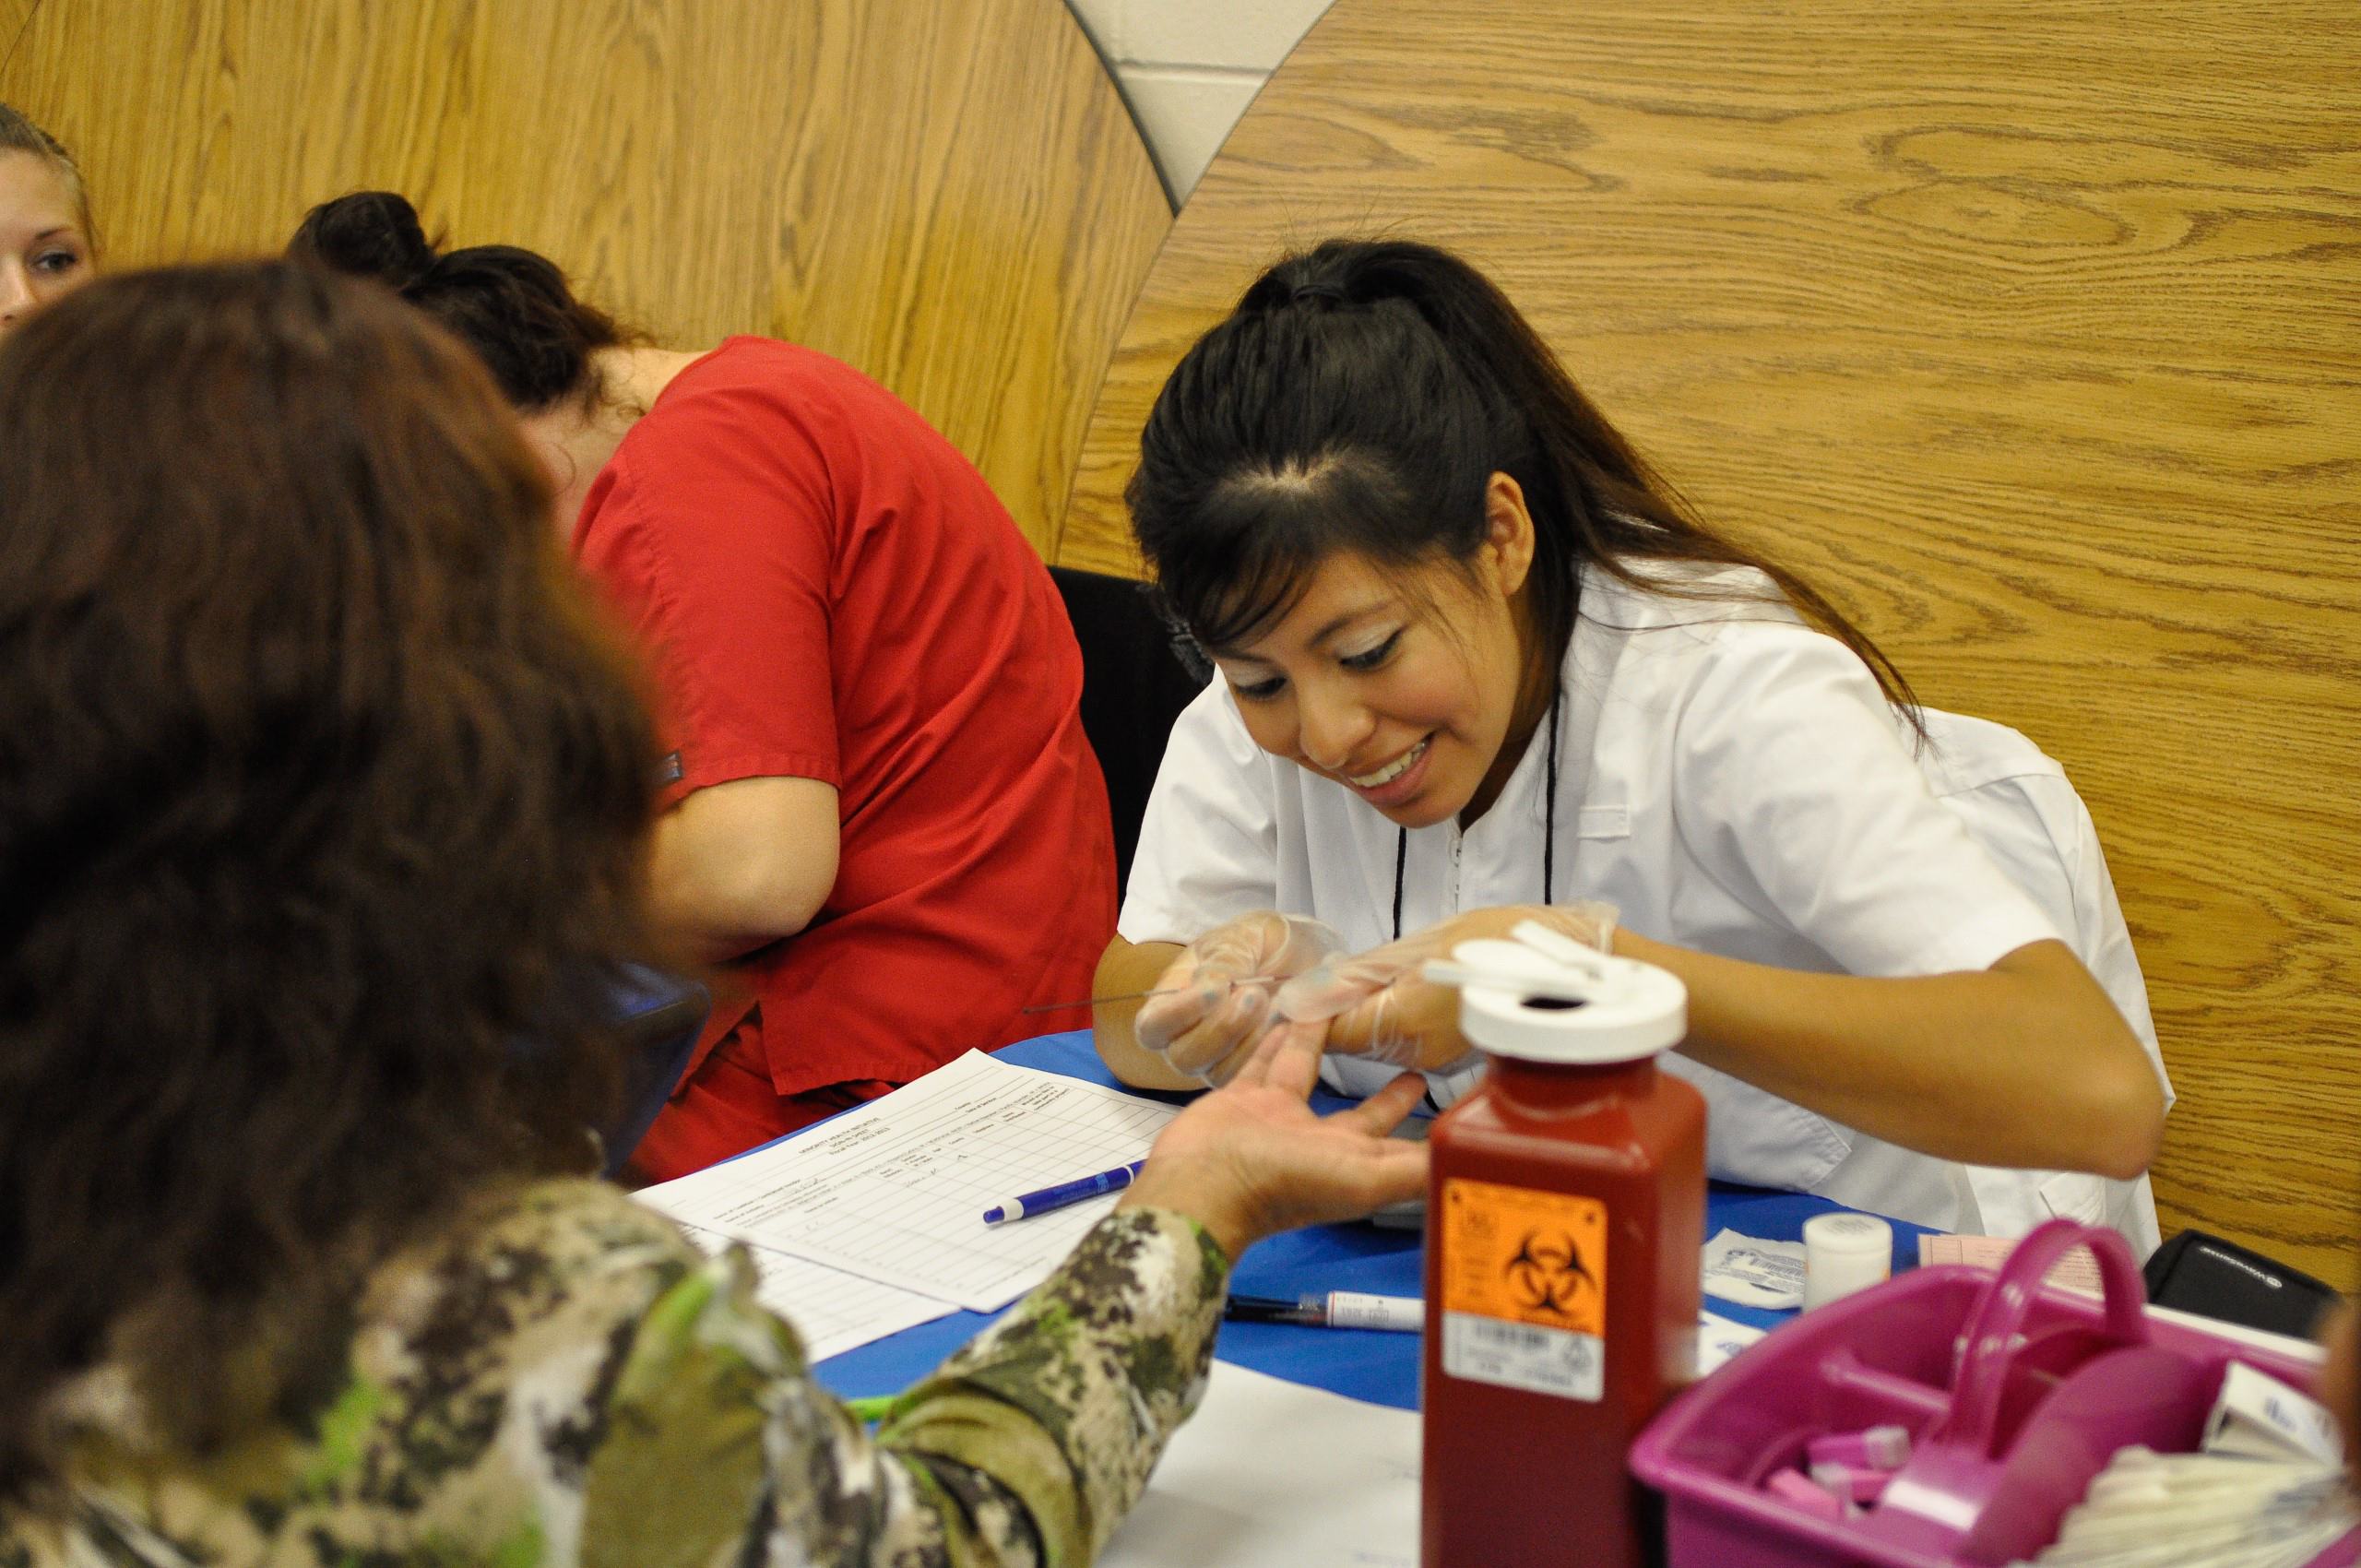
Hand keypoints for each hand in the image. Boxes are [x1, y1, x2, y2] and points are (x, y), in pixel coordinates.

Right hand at [1118, 1020, 1429, 1258]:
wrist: (1200, 1184)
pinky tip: (1290, 1013)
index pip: (1408, 1148)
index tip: (1460, 1104)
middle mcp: (1323, 1146)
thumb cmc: (1282, 1187)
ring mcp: (1283, 1122)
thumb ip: (1416, 1169)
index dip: (1434, 1129)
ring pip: (1314, 1074)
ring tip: (1349, 1009)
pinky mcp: (1245, 1100)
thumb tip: (1472, 1163)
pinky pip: (1267, 1061)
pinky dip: (1278, 1039)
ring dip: (1332, 1045)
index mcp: (1357, 1167)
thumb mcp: (1364, 1180)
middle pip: (1368, 1114)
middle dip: (1392, 1092)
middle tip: (1416, 1062)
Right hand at [1133, 911, 1341, 1084]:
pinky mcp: (1245, 1070)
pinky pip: (1248, 1076)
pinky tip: (1286, 1025)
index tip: (1216, 991)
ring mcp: (1214, 1058)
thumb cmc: (1258, 942)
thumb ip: (1225, 959)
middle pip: (1183, 1056)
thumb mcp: (1241, 937)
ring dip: (1247, 1041)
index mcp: (1172, 998)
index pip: (1152, 1025)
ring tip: (1276, 1006)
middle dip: (1221, 1028)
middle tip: (1256, 994)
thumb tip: (1209, 987)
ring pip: (1215, 1072)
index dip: (1176, 1015)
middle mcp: (1185, 1036)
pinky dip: (1267, 1052)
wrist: (1300, 955)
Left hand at [1275, 901, 1616, 1071]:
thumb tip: (1317, 989)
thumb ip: (1370, 971)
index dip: (1302, 1012)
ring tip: (1374, 980)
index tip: (1283, 995)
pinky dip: (1400, 1018)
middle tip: (1325, 980)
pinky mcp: (1455, 1055)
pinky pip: (1410, 1040)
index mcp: (1403, 1021)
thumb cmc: (1517, 945)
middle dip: (1334, 1011)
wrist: (1587, 976)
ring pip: (1380, 1038)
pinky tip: (1414, 990)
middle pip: (1351, 1036)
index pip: (1327, 1030)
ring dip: (1368, 1013)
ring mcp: (1437, 1059)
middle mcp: (1416, 1053)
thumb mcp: (1432, 943)